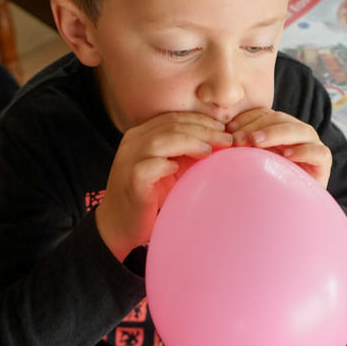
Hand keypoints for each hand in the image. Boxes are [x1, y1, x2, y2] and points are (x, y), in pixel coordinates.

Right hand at [96, 112, 231, 259]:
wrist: (119, 226)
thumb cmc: (148, 197)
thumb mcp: (169, 170)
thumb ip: (185, 154)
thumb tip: (219, 143)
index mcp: (141, 135)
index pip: (173, 119)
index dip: (200, 120)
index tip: (224, 127)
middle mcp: (132, 143)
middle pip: (171, 125)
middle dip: (203, 129)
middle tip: (227, 138)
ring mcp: (129, 160)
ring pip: (162, 140)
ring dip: (190, 143)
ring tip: (210, 151)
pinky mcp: (131, 180)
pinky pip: (151, 166)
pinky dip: (168, 165)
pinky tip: (181, 169)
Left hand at [227, 108, 331, 188]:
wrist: (292, 212)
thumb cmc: (266, 187)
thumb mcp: (251, 164)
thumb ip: (241, 148)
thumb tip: (218, 138)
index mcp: (279, 128)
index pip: (264, 114)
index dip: (247, 119)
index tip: (229, 130)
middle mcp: (297, 133)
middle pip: (279, 119)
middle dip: (257, 127)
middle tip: (239, 139)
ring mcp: (312, 145)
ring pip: (298, 130)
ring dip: (275, 134)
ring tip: (256, 142)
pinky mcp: (323, 161)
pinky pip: (318, 152)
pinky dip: (303, 151)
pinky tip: (287, 156)